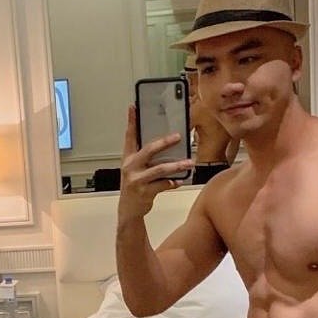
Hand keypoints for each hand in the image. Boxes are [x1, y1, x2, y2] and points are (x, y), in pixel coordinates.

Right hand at [118, 105, 193, 219]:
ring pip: (159, 169)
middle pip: (148, 150)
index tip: (134, 107)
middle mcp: (130, 167)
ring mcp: (137, 180)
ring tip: (189, 162)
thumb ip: (146, 157)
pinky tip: (180, 181)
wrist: (129, 210)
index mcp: (128, 158)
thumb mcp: (135, 169)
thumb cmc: (135, 186)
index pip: (129, 136)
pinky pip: (163, 184)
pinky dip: (174, 182)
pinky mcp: (144, 192)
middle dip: (164, 142)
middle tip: (178, 136)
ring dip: (176, 165)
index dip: (131, 121)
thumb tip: (167, 144)